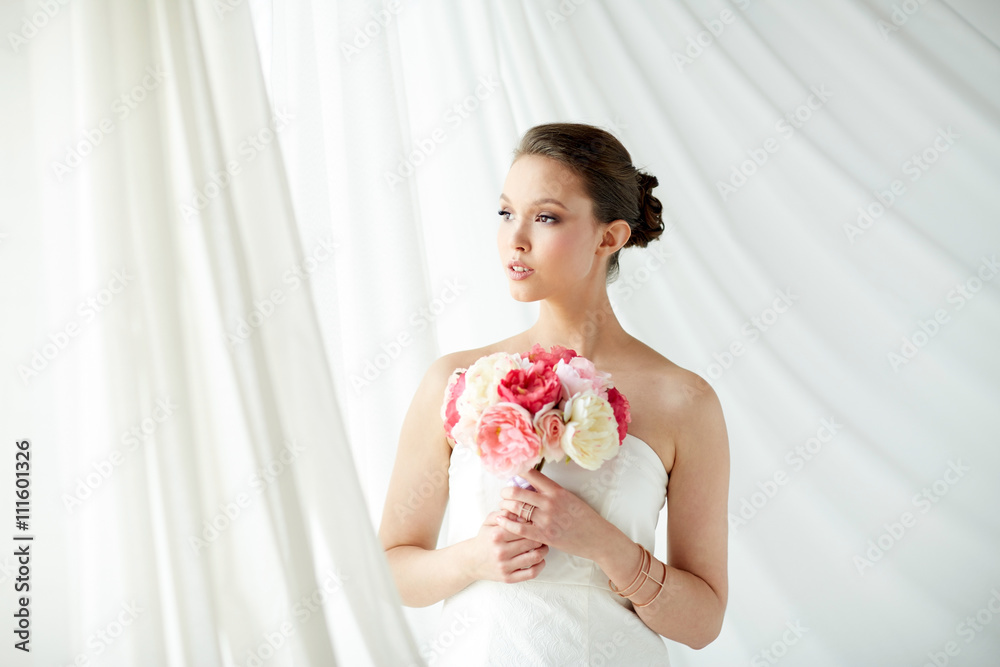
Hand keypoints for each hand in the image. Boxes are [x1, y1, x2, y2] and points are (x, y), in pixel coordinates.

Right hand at [464, 509, 548, 583]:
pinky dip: (540, 566)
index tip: (537, 524)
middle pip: (531, 542)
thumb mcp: (489, 522)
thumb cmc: (484, 539)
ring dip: (543, 551)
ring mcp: (505, 566)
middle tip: (543, 535)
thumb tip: (522, 513)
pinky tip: (540, 560)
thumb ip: (504, 513)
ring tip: (543, 546)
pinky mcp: (508, 578)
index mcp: (497, 535)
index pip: (524, 527)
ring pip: (534, 557)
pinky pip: (531, 573)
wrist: (471, 561)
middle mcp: (500, 551)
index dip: (534, 525)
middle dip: (540, 537)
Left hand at [496, 468, 610, 560]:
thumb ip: (552, 492)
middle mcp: (550, 502)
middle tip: (503, 493)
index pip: (531, 475)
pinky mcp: (544, 536)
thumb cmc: (585, 518)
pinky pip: (519, 528)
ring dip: (505, 506)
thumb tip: (532, 487)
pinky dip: (507, 524)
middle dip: (506, 492)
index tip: (510, 473)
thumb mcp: (570, 498)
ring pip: (516, 509)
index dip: (517, 472)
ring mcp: (546, 520)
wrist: (597, 538)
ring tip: (503, 506)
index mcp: (556, 491)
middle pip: (518, 492)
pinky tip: (501, 521)